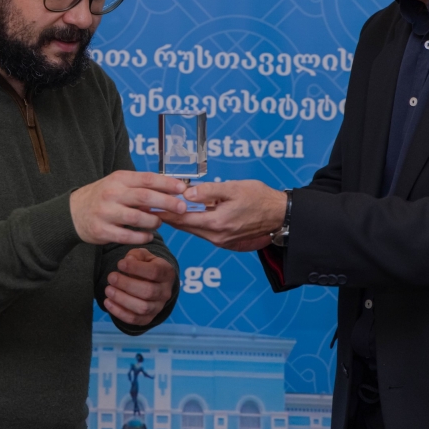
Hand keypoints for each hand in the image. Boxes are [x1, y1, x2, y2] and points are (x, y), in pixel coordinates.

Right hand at [70, 171, 186, 244]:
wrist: (73, 213)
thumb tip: (171, 191)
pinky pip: (128, 236)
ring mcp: (106, 213)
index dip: (167, 184)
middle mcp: (112, 194)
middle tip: (182, 208)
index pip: (147, 179)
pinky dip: (142, 237)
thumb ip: (141, 187)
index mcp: (119, 179)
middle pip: (145, 197)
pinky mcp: (102, 231)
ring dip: (154, 222)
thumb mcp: (118, 184)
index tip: (183, 189)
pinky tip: (148, 235)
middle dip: (167, 203)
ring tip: (159, 223)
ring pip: (138, 218)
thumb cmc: (103, 197)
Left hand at [104, 248, 176, 325]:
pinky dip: (119, 312)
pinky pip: (134, 319)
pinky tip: (108, 302)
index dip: (136, 268)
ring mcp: (158, 307)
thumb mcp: (143, 255)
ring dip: (122, 299)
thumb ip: (136, 255)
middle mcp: (165, 292)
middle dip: (126, 284)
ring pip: (142, 308)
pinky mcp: (148, 318)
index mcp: (166, 273)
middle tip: (111, 277)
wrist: (153, 282)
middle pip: (148, 291)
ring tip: (108, 290)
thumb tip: (127, 261)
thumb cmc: (145, 265)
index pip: (154, 272)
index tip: (120, 264)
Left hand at [156, 180, 286, 250]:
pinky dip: (191, 224)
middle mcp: (217, 236)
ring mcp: (222, 240)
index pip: (182, 219)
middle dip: (167, 217)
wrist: (280, 214)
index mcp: (217, 223)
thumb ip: (208, 191)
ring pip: (193, 230)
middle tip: (149, 208)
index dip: (164, 212)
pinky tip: (185, 215)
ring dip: (179, 221)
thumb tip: (186, 194)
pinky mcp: (226, 240)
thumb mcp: (233, 188)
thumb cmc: (259, 197)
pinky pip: (203, 232)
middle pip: (184, 227)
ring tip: (162, 210)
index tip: (148, 206)